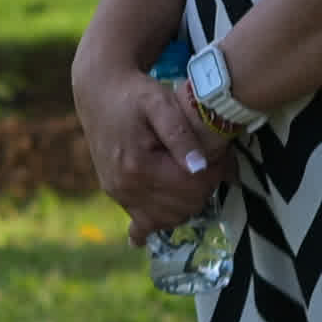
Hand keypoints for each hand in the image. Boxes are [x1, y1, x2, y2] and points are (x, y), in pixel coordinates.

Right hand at [72, 53, 230, 237]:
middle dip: (204, 188)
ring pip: (168, 219)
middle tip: (211, 163)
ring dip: (188, 202)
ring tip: (192, 174)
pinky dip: (157, 223)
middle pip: (182, 207)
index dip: (214, 173)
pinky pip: (142, 223)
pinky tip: (157, 229)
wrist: (99, 92)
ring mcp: (118, 193)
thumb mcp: (160, 103)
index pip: (190, 187)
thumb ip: (181, 134)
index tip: (222, 156)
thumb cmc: (134, 94)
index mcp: (138, 164)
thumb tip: (200, 166)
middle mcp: (125, 186)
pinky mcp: (116, 194)